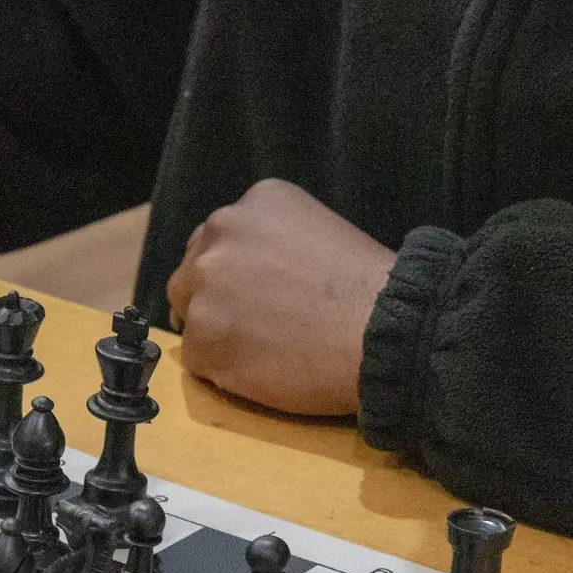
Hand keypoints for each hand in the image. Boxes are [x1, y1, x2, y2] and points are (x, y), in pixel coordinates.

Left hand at [167, 178, 395, 415]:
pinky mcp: (200, 338)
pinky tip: (261, 368)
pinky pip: (197, 356)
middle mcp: (221, 234)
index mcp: (254, 204)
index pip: (218, 239)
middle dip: (217, 297)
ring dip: (217, 332)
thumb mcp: (319, 231)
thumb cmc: (366, 290)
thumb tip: (246, 272)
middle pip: (193, 272)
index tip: (260, 292)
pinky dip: (221, 367)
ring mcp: (204, 287)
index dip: (235, 272)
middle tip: (258, 324)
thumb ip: (272, 241)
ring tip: (265, 348)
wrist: (382, 334)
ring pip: (191, 314)